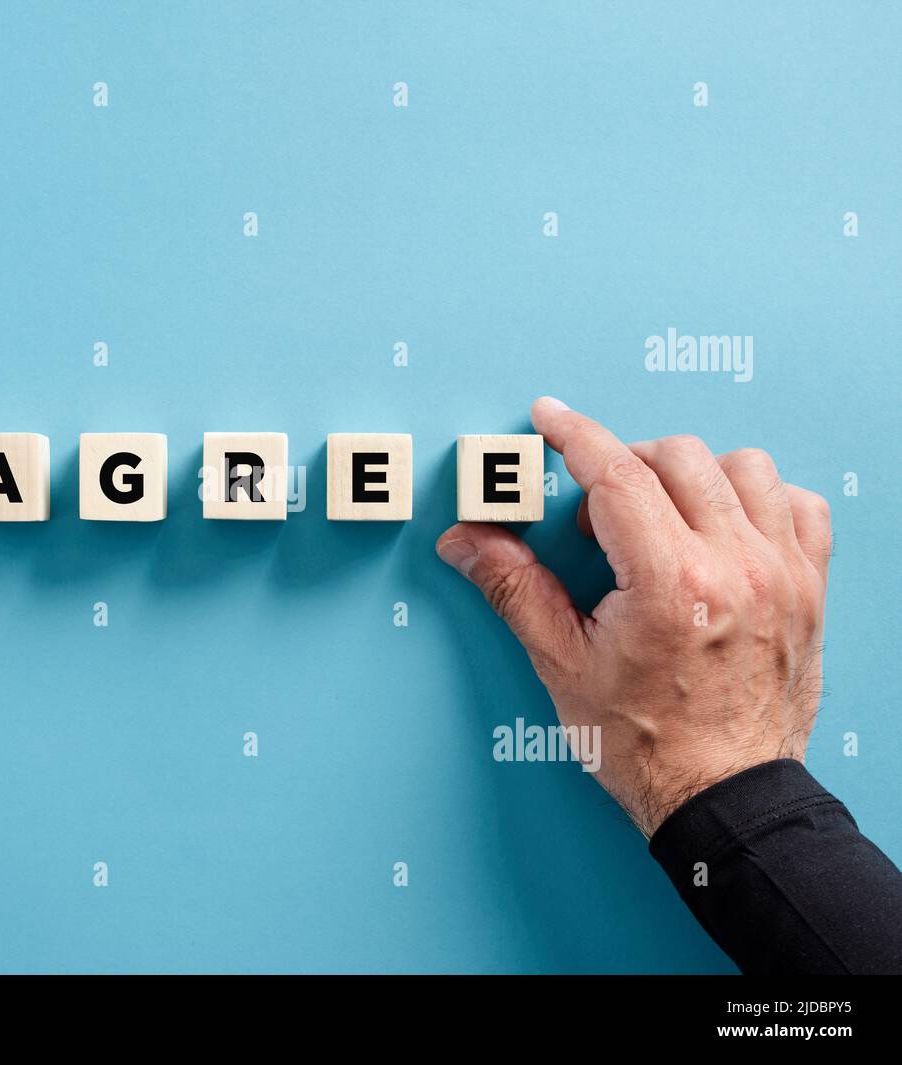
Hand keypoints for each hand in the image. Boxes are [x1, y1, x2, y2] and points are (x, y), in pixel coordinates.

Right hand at [437, 398, 830, 835]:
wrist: (722, 796)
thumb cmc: (646, 744)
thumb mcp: (562, 664)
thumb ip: (514, 588)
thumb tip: (467, 540)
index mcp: (669, 585)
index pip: (616, 475)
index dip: (575, 434)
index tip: (551, 417)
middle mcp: (736, 568)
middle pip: (678, 457)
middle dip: (623, 462)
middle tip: (595, 510)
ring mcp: (783, 575)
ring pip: (743, 467)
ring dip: (692, 473)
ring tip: (661, 515)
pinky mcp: (810, 589)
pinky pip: (799, 504)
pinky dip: (759, 497)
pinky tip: (723, 526)